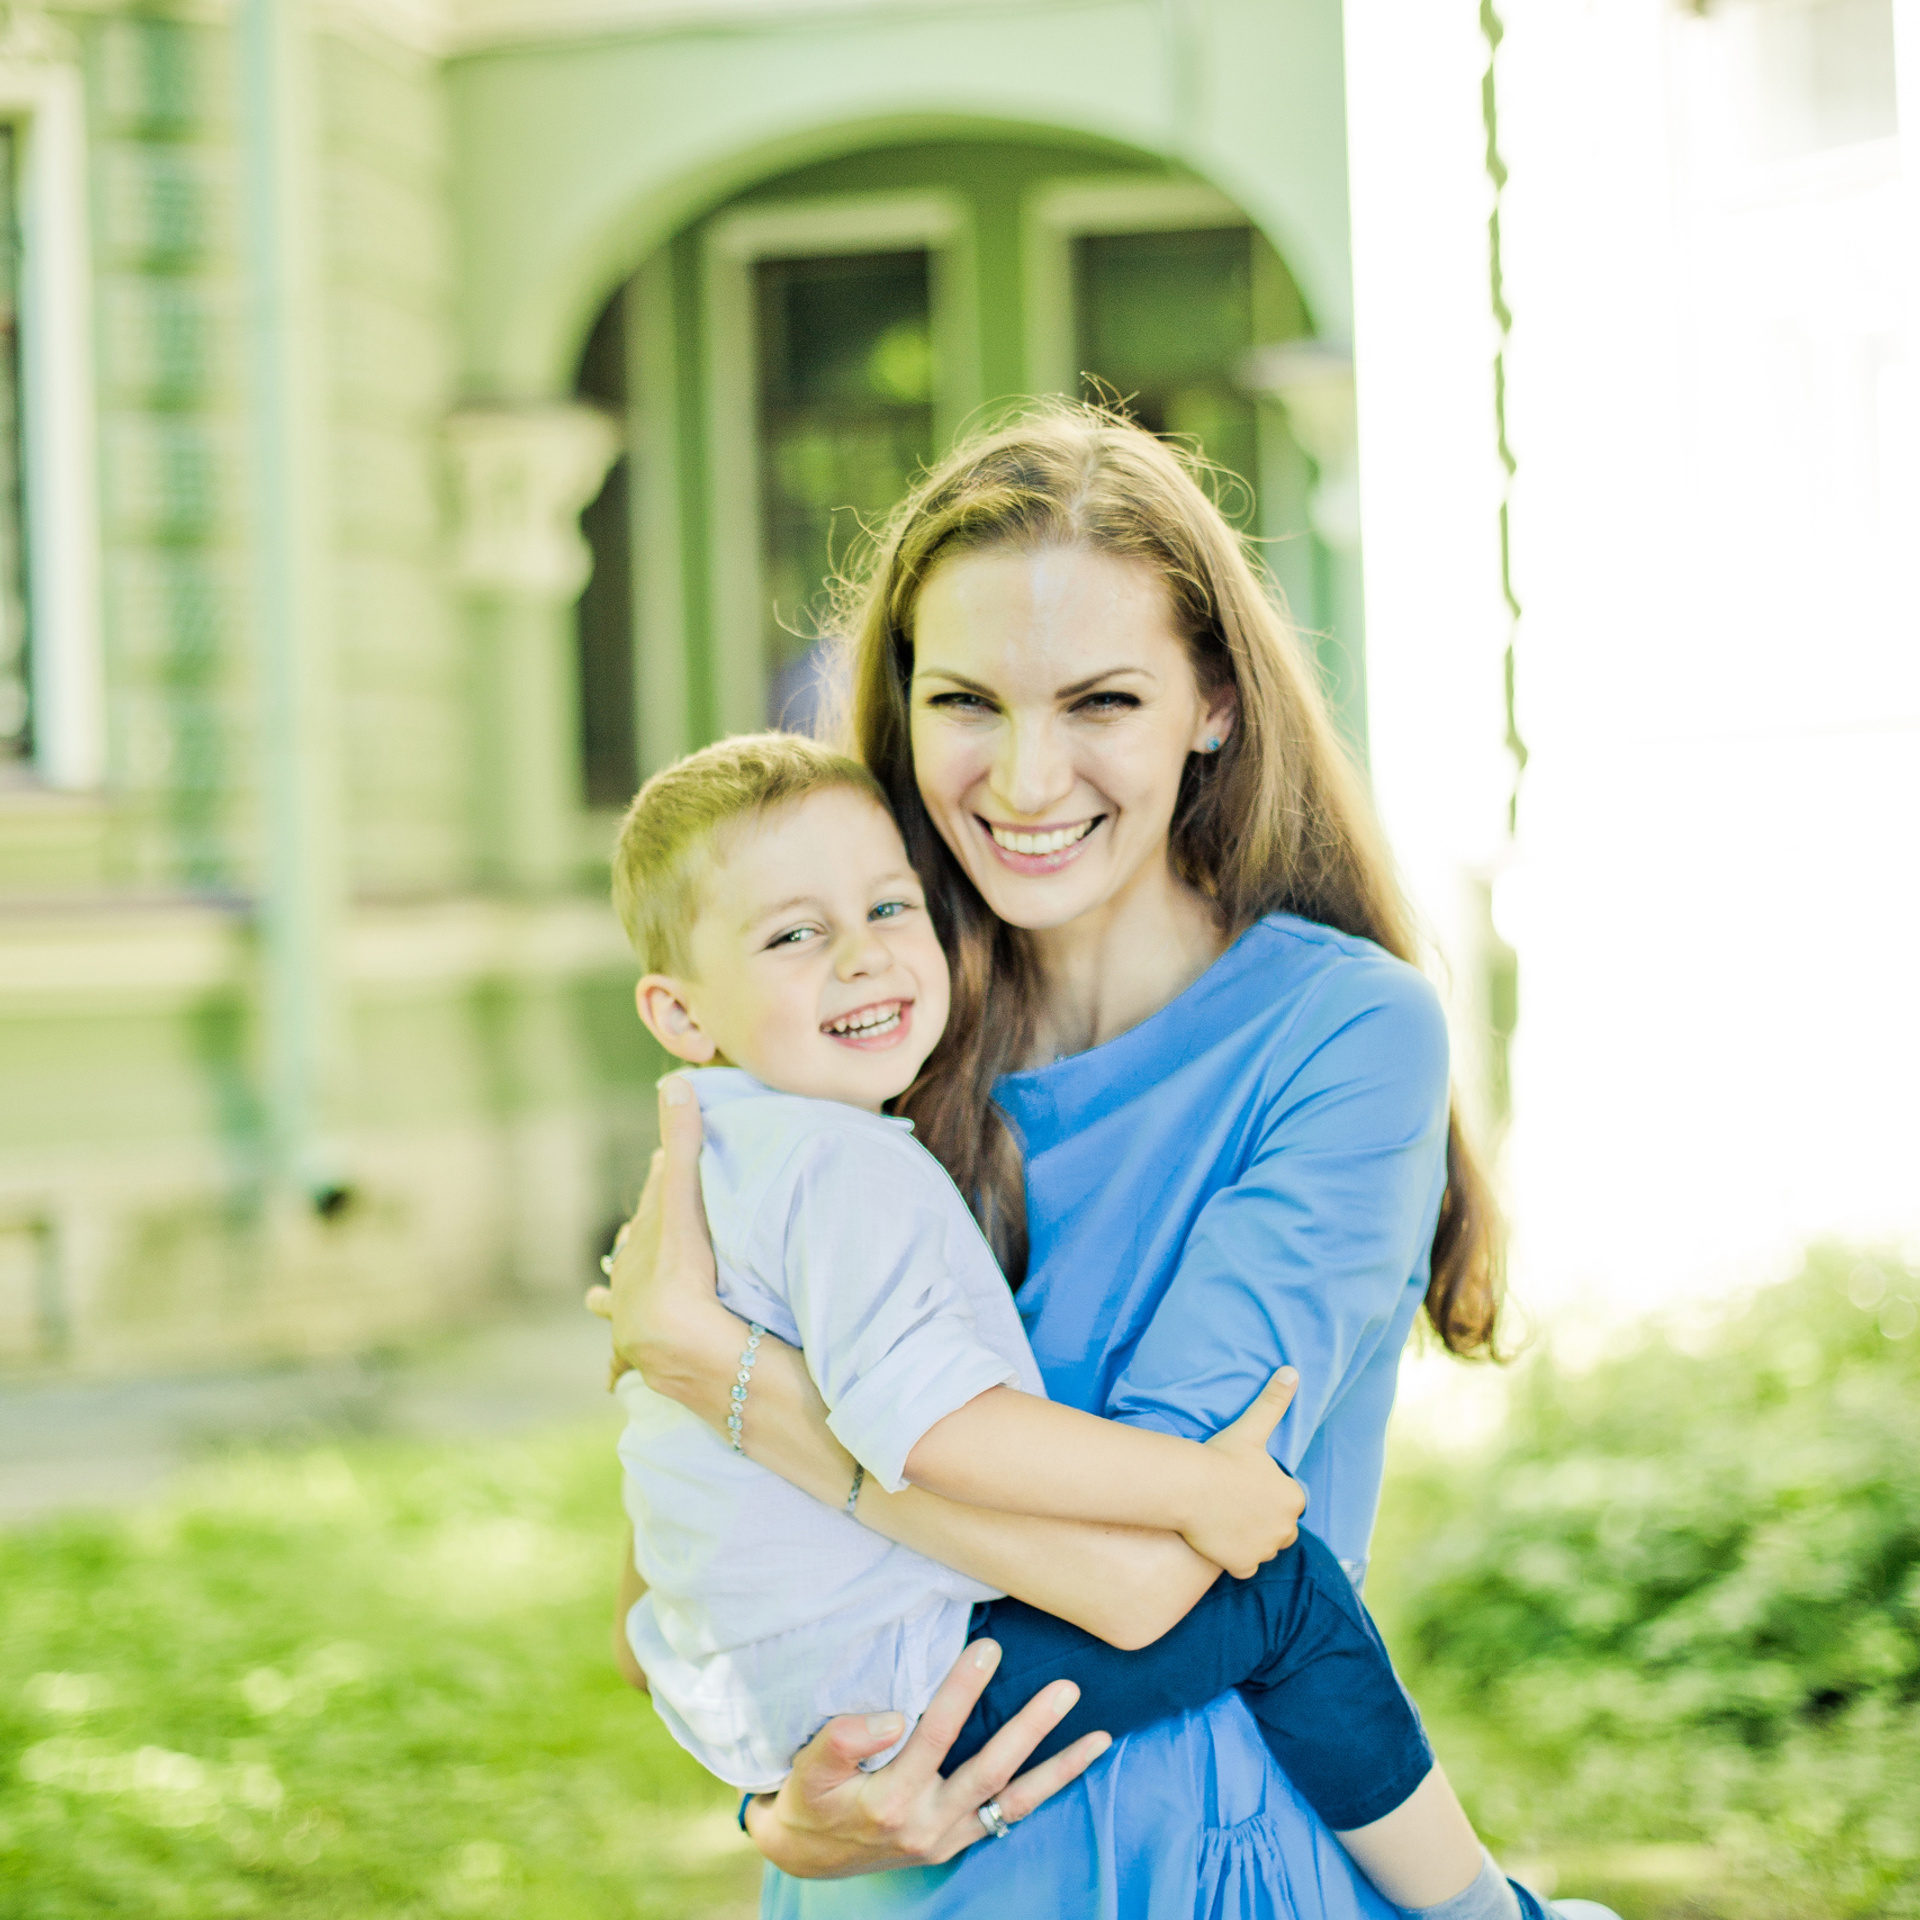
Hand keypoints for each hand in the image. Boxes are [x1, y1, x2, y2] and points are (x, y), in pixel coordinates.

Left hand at [585, 1077, 721, 1393]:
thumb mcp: (686, 1207)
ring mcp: (633, 1323)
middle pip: (637, 1250)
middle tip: (646, 1221)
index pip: (658, 1204)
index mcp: (645, 1245)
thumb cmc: (688, 1274)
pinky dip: (616, 1363)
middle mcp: (631, 1282)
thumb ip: (684, 1148)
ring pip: (622, 1301)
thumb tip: (673, 1082)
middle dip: (642, 1233)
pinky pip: (624, 1362)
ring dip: (621, 1290)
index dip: (666, 1180)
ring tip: (604, 1290)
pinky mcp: (640, 1361)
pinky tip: (608, 1379)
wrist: (685, 1352)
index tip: (668, 1163)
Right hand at [743, 1639, 1111, 1877]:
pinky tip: (1075, 1764)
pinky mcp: (958, 1841)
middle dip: (1030, 1728)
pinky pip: (1009, 1816)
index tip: (988, 1649)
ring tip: (1100, 1737)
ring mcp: (948, 1838)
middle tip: (1065, 1688)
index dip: (962, 1690)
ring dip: (1058, 1768)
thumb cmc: (811, 1799)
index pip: (933, 1736)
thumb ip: (842, 1740)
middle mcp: (927, 1824)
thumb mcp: (809, 1769)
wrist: (810, 1854)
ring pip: (1013, 1801)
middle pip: (989, 1771)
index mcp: (889, 1801)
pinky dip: (1044, 1791)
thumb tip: (893, 1718)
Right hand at [1181, 1368, 1306, 1577]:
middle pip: (1281, 1528)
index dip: (1272, 1493)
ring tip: (1228, 1520)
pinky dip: (1237, 1560)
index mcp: (1293, 1497)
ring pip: (1265, 1548)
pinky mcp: (1243, 1566)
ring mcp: (1265, 1550)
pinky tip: (1221, 1543)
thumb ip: (1274, 1401)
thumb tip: (1292, 1370)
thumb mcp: (1253, 1428)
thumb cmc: (1222, 1457)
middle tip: (1238, 1503)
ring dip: (1253, 1539)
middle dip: (1266, 1519)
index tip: (1250, 1485)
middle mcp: (1286, 1528)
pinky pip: (1245, 1567)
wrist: (1190, 1487)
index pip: (1292, 1500)